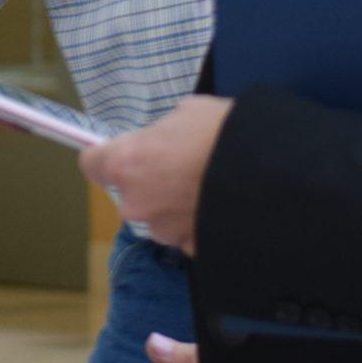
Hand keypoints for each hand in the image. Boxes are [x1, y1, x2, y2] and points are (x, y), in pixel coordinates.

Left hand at [79, 96, 232, 254]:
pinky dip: (197, 223)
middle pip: (128, 193)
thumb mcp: (187, 113)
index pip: (91, 163)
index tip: (121, 153)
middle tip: (181, 167)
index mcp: (126, 163)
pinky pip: (185, 234)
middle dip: (148, 182)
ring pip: (157, 216)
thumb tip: (165, 142)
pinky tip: (218, 206)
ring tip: (206, 187)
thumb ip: (163, 133)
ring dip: (172, 206)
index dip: (105, 156)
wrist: (270, 172)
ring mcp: (162, 230)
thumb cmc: (224, 131)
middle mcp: (136, 202)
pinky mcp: (189, 249)